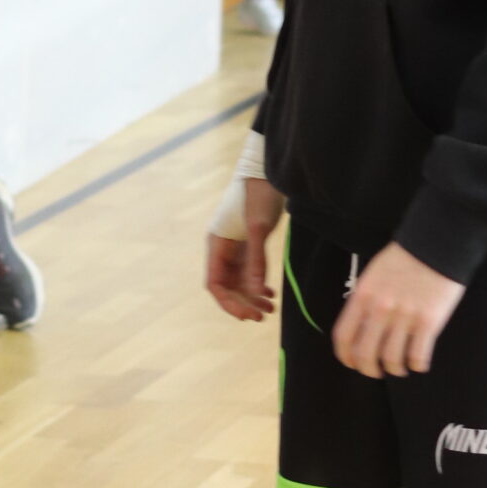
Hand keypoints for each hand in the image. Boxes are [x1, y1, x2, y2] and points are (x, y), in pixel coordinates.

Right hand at [205, 176, 283, 321]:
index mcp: (217, 244)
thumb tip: (255, 293)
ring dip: (252, 296)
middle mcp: (223, 249)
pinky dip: (259, 284)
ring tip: (271, 308)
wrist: (268, 171)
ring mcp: (236, 247)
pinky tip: (270, 294)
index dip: (229, 303)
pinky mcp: (249, 244)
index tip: (248, 315)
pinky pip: (250, 272)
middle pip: (227, 286)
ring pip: (240, 281)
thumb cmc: (258, 195)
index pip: (215, 284)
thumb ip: (256, 261)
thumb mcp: (259, 229)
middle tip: (263, 316)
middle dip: (243, 302)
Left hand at [331, 242, 463, 378]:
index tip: (352, 363)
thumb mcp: (373, 274)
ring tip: (400, 368)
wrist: (437, 244)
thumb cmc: (405, 257)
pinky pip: (418, 355)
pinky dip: (417, 365)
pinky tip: (419, 362)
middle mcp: (380, 309)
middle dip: (369, 370)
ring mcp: (404, 316)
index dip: (345, 356)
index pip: (343, 336)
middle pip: (365, 354)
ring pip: (392, 359)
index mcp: (362, 296)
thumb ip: (365, 300)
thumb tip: (360, 327)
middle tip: (377, 372)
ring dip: (395, 369)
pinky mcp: (428, 321)